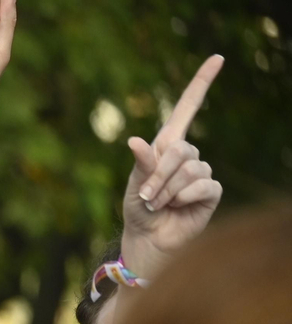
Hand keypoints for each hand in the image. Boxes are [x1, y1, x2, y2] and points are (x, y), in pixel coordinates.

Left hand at [121, 55, 223, 276]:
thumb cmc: (137, 210)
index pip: (188, 107)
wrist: (147, 238)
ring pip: (189, 170)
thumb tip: (135, 141)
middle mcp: (187, 155)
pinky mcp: (211, 192)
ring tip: (159, 205)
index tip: (217, 58)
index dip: (202, 82)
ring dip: (167, 191)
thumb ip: (140, 163)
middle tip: (146, 196)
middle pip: (181, 150)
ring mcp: (201, 173)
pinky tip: (177, 207)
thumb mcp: (133, 184)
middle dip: (159, 174)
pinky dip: (183, 198)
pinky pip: (202, 186)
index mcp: (167, 146)